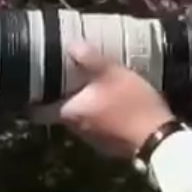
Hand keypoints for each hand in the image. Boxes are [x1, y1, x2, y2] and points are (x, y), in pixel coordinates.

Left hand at [28, 42, 176, 158]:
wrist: (159, 141)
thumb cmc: (132, 104)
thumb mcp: (112, 74)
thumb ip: (89, 59)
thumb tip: (70, 45)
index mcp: (69, 112)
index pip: (36, 111)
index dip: (32, 98)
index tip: (33, 84)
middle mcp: (75, 129)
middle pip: (59, 112)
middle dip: (63, 96)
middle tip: (67, 78)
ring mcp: (92, 140)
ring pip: (80, 119)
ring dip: (83, 106)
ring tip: (92, 88)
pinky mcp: (109, 146)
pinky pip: (97, 126)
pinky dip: (99, 116)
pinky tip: (113, 105)